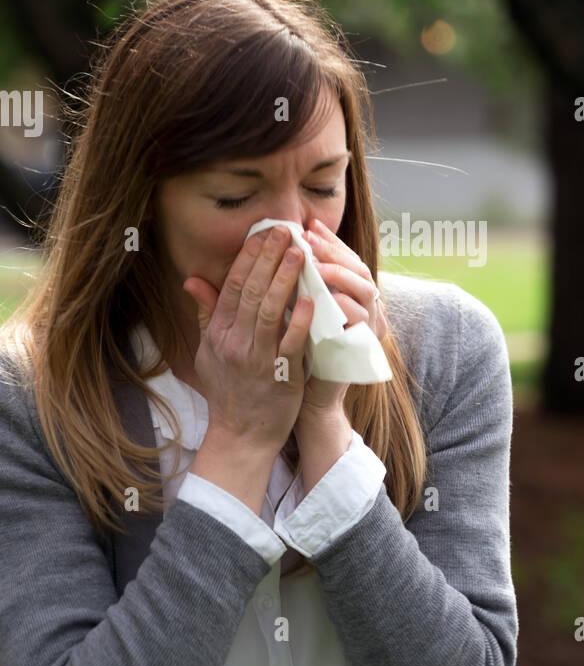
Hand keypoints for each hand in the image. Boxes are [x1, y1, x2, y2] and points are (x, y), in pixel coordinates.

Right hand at [181, 226, 313, 454]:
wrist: (241, 434)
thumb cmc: (228, 389)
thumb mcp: (209, 350)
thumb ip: (206, 313)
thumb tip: (193, 279)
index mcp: (219, 333)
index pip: (233, 287)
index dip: (248, 258)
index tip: (262, 233)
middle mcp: (235, 342)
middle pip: (252, 292)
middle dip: (269, 258)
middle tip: (285, 231)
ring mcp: (258, 359)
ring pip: (270, 311)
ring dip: (285, 279)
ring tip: (301, 253)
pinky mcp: (281, 376)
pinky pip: (290, 343)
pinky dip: (298, 320)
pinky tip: (309, 298)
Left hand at [296, 218, 386, 421]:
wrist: (307, 398)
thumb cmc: (296, 353)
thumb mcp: (286, 315)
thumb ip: (279, 287)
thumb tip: (248, 259)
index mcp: (345, 294)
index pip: (343, 258)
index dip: (328, 241)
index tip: (307, 226)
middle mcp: (362, 306)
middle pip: (358, 267)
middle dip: (333, 251)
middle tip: (309, 239)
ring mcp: (366, 325)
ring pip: (366, 289)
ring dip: (341, 275)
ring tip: (316, 265)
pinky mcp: (364, 345)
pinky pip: (363, 321)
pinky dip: (347, 307)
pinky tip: (329, 298)